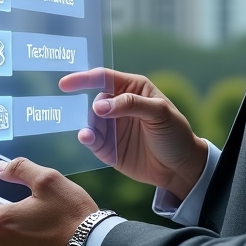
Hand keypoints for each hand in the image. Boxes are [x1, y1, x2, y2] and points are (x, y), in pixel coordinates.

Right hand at [61, 68, 207, 200]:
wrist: (181, 167)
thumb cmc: (175, 133)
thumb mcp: (159, 113)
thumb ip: (131, 104)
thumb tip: (99, 104)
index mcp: (132, 89)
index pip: (104, 78)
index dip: (83, 78)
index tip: (64, 84)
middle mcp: (119, 105)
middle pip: (94, 100)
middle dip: (86, 106)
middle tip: (90, 116)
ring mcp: (113, 127)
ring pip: (90, 121)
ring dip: (88, 125)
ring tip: (90, 133)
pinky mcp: (109, 147)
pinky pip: (92, 140)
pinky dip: (88, 138)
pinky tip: (87, 138)